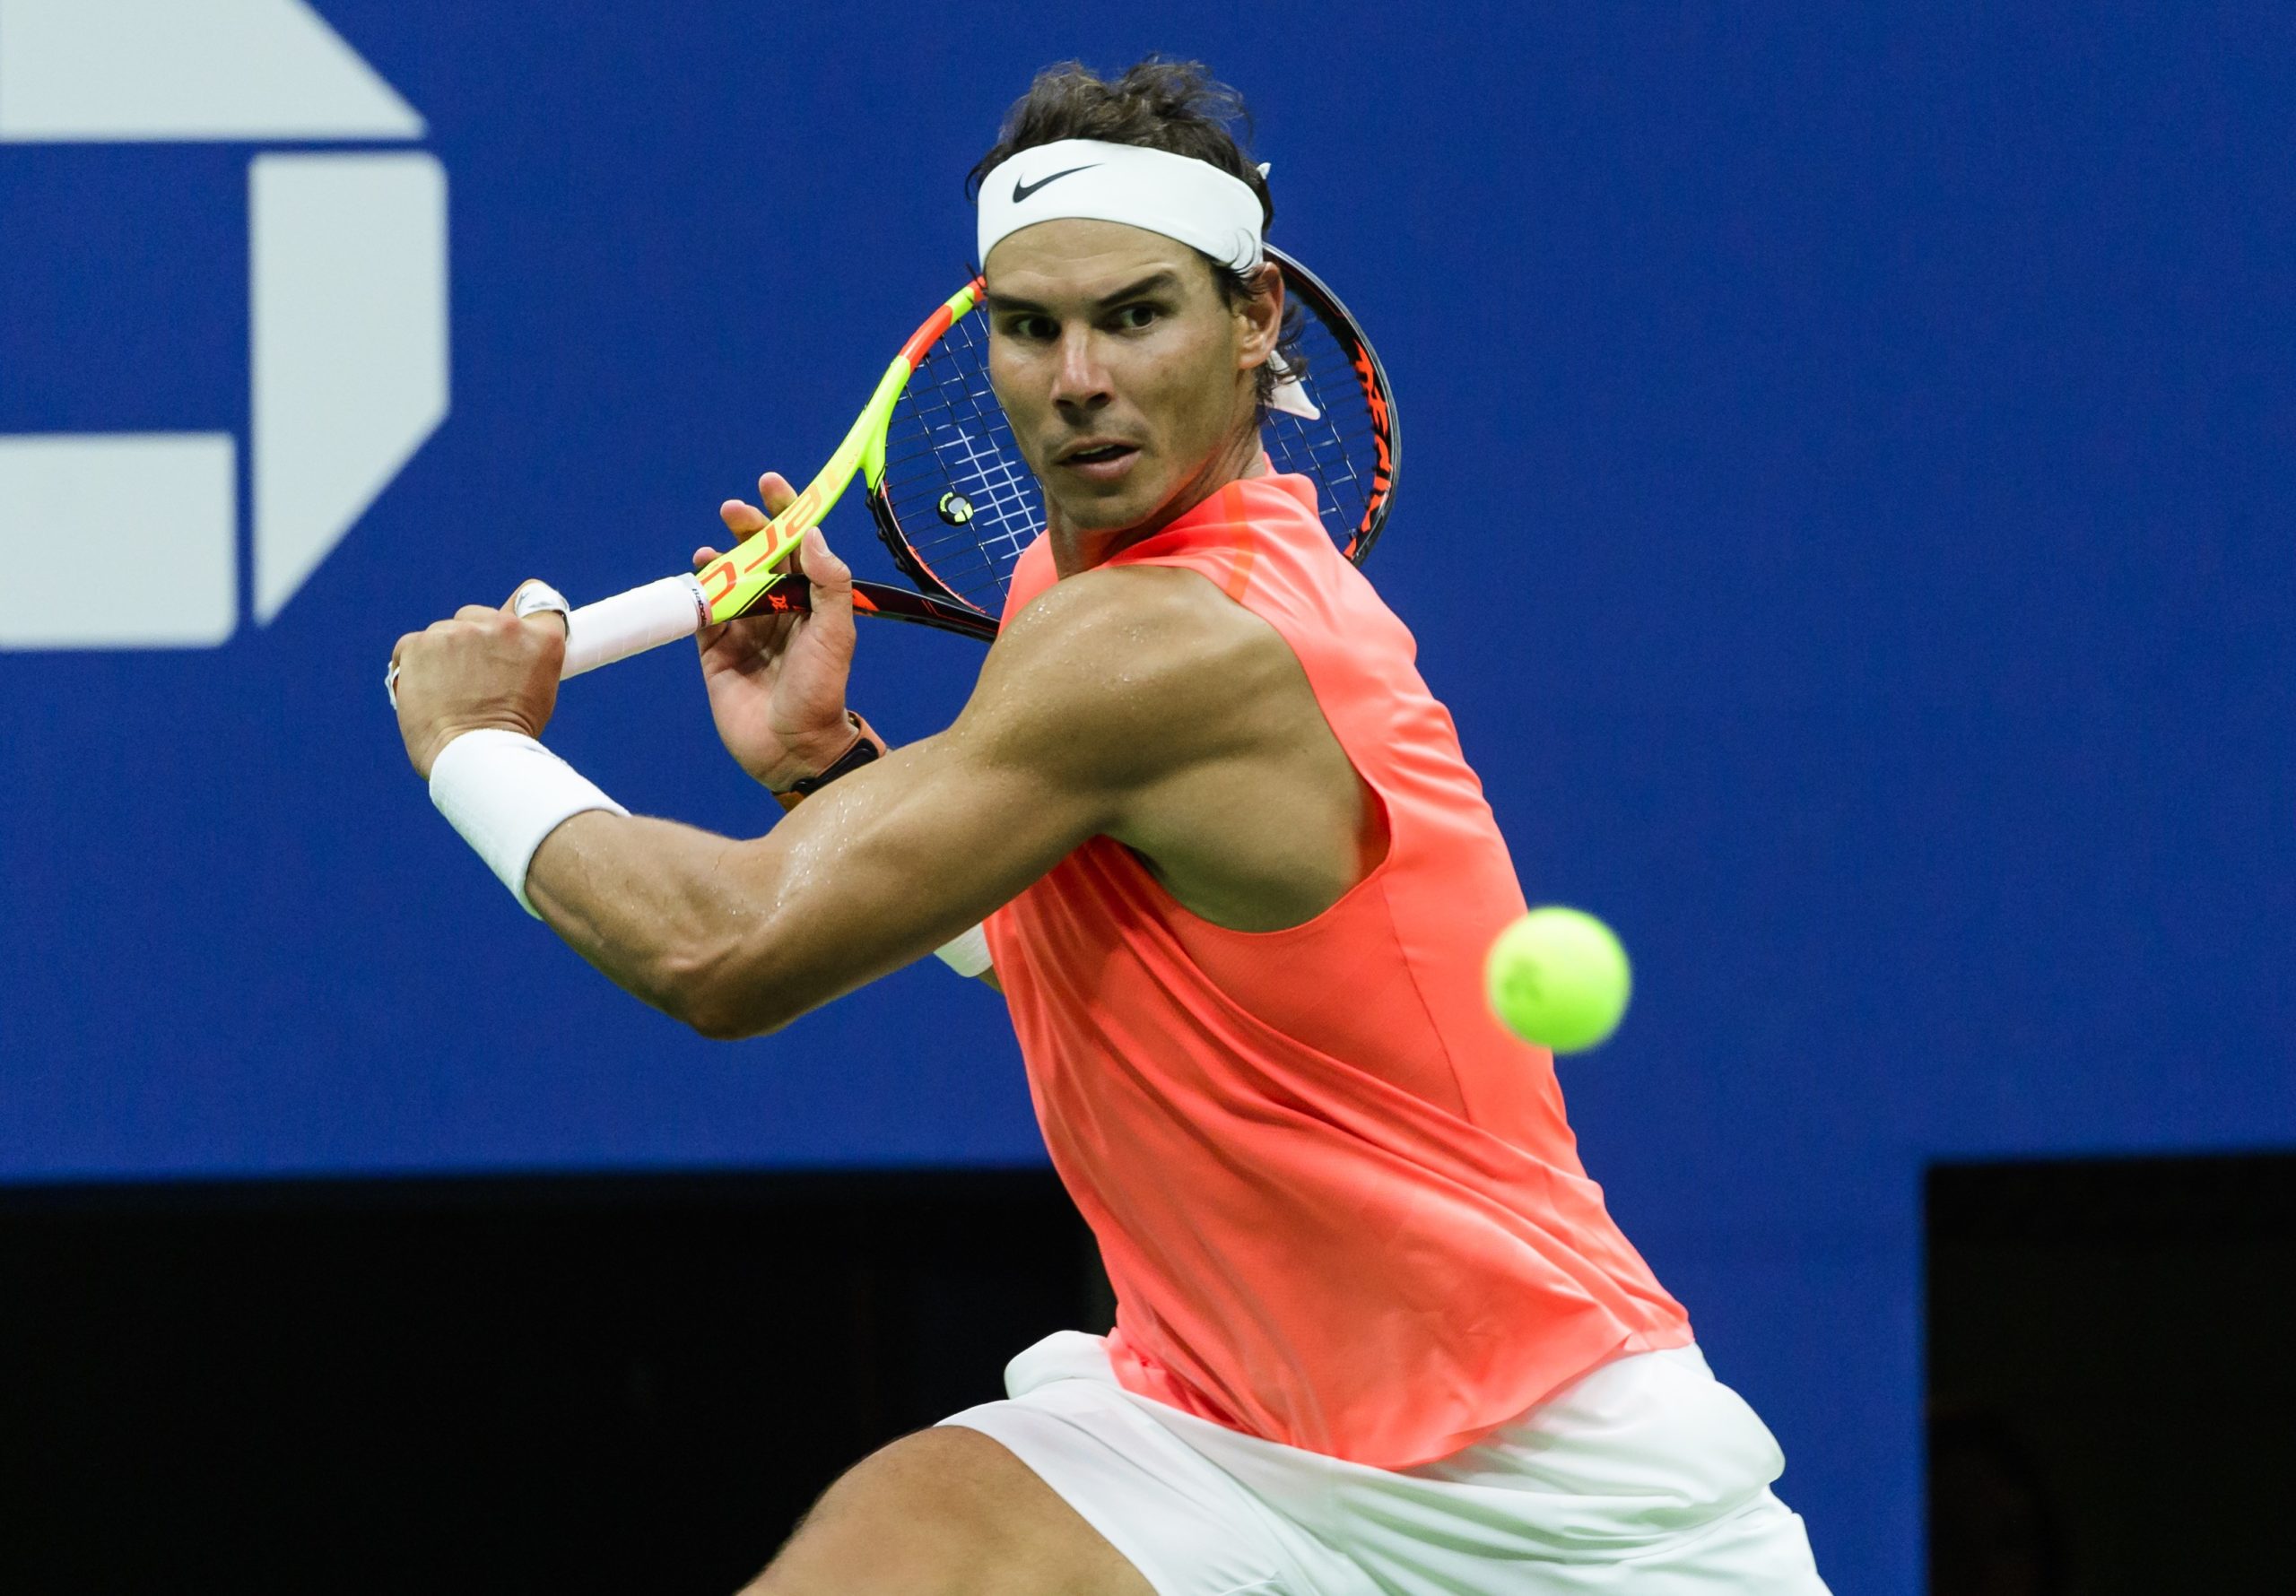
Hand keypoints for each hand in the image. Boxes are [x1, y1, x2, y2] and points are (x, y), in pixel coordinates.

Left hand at [390, 586, 566, 777]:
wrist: (470, 758)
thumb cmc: (508, 739)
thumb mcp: (538, 693)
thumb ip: (523, 659)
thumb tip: (503, 650)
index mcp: (540, 639)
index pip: (533, 597)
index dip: (520, 611)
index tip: (513, 627)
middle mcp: (502, 626)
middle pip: (480, 616)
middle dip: (475, 641)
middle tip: (474, 681)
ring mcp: (458, 631)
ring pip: (445, 632)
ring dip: (445, 655)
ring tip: (449, 696)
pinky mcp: (419, 643)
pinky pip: (413, 646)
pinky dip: (415, 666)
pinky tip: (425, 694)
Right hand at [694, 472, 864, 789]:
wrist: (792, 748)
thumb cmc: (822, 691)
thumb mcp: (836, 634)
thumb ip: (828, 584)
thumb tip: (812, 535)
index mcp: (811, 602)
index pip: (798, 548)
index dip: (785, 513)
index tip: (771, 485)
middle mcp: (778, 610)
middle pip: (759, 557)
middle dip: (747, 529)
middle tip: (734, 510)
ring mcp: (745, 629)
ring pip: (729, 581)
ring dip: (721, 558)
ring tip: (713, 547)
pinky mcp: (716, 651)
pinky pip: (703, 613)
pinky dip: (698, 591)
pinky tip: (698, 573)